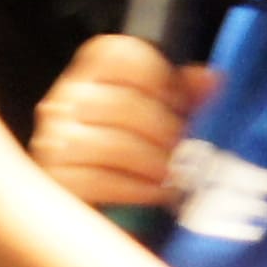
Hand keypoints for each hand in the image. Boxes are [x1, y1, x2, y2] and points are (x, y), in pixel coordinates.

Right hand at [28, 34, 217, 214]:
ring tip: (173, 173)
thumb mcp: (152, 114)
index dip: (159, 74)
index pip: (119, 54)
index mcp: (88, 74)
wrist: (79, 211)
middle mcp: (64, 101)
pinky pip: (101, 181)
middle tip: (185, 146)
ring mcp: (54, 141)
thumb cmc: (122, 152)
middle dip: (165, 128)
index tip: (180, 100)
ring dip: (154, 162)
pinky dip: (137, 188)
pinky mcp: (57, 180)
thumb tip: (212, 79)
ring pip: (114, 145)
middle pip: (124, 103)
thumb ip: (180, 93)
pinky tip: (154, 192)